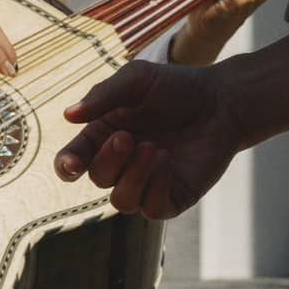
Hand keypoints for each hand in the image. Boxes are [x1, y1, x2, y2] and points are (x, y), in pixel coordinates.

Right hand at [53, 57, 246, 220]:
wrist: (221, 101)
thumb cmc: (176, 86)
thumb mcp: (136, 79)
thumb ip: (103, 96)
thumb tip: (68, 116)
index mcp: (104, 135)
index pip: (74, 160)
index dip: (68, 166)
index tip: (72, 164)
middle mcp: (122, 163)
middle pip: (98, 179)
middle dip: (109, 160)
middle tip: (127, 137)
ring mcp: (147, 182)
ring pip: (122, 201)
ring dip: (132, 176)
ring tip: (153, 148)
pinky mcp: (172, 197)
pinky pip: (151, 209)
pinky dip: (155, 187)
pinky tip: (167, 160)